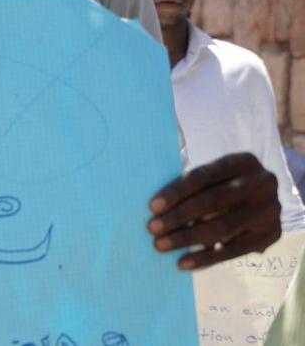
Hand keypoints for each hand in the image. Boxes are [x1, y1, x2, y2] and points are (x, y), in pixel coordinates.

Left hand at [148, 152, 280, 269]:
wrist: (261, 199)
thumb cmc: (223, 184)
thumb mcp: (213, 177)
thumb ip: (191, 188)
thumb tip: (157, 211)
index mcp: (243, 161)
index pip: (203, 176)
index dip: (176, 192)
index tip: (152, 207)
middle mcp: (262, 183)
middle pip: (213, 201)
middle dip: (179, 217)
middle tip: (152, 229)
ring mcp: (270, 210)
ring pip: (222, 227)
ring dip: (187, 238)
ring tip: (161, 245)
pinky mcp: (272, 234)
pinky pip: (234, 250)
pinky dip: (206, 258)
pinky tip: (183, 263)